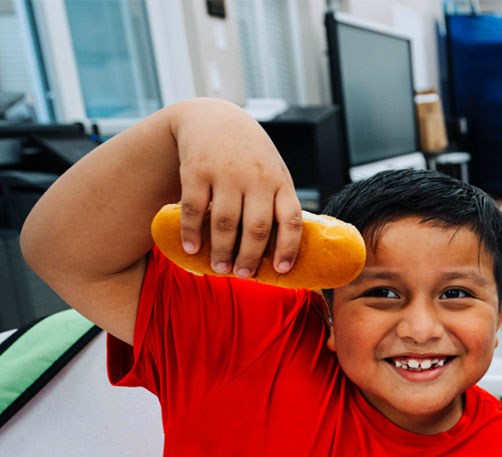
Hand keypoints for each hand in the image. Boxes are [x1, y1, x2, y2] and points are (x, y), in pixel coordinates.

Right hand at [170, 99, 302, 278]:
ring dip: (221, 250)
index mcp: (280, 182)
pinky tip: (192, 248)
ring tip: (220, 269)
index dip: (288, 247)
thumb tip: (283, 249)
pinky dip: (192, 232)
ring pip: (224, 222)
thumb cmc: (251, 156)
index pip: (291, 219)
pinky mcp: (196, 170)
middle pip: (256, 227)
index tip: (281, 269)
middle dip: (250, 257)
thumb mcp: (274, 172)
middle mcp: (256, 178)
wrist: (214, 117)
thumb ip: (278, 203)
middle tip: (243, 275)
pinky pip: (193, 208)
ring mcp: (226, 173)